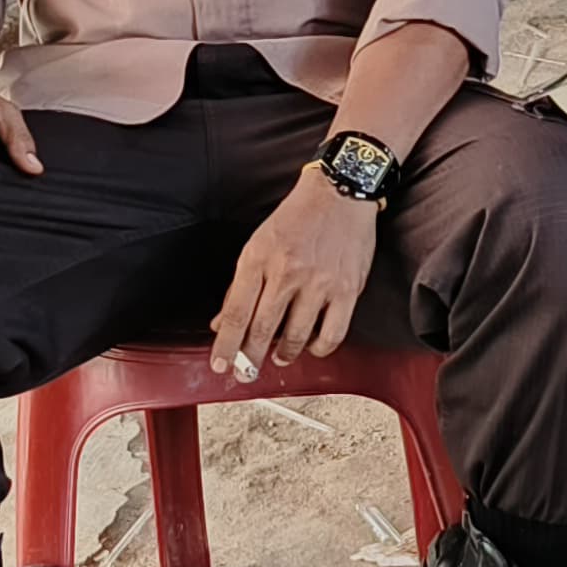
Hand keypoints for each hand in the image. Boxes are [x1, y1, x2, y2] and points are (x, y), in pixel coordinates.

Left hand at [209, 179, 377, 376]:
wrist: (339, 194)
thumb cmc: (297, 217)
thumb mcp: (258, 244)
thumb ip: (240, 286)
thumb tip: (223, 324)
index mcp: (259, 258)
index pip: (237, 313)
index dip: (226, 345)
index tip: (220, 364)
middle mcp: (287, 272)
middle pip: (261, 329)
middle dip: (249, 358)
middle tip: (246, 372)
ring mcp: (319, 282)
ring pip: (295, 336)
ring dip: (283, 354)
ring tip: (278, 357)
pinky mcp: (346, 289)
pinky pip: (331, 334)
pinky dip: (319, 348)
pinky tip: (311, 347)